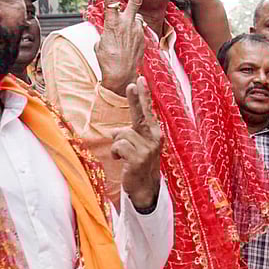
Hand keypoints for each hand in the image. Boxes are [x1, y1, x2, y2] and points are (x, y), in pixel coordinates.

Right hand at [96, 0, 146, 96]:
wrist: (121, 74)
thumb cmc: (107, 60)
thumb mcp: (101, 43)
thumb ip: (108, 32)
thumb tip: (112, 31)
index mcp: (112, 24)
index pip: (110, 0)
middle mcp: (126, 24)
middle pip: (134, 1)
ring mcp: (136, 30)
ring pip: (135, 18)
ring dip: (131, 21)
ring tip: (123, 37)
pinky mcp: (143, 38)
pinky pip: (138, 29)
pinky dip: (134, 32)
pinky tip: (128, 44)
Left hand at [113, 77, 162, 209]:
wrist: (146, 189)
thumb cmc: (139, 166)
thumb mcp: (136, 148)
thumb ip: (128, 136)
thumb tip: (114, 130)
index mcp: (154, 134)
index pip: (147, 111)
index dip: (143, 96)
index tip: (140, 79)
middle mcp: (154, 138)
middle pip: (140, 115)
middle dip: (136, 98)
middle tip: (132, 83)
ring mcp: (148, 148)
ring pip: (122, 134)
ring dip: (118, 145)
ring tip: (123, 156)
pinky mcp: (139, 158)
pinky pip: (119, 146)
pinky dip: (116, 153)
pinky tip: (122, 161)